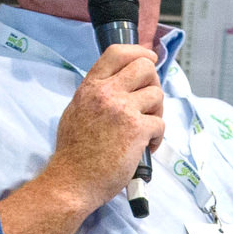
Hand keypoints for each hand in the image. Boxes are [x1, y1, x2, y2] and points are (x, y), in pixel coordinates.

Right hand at [34, 44, 164, 213]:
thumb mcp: (76, 111)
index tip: (149, 59)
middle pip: (145, 68)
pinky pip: (160, 123)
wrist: (72, 181)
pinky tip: (146, 146)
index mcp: (91, 87)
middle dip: (153, 82)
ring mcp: (123, 110)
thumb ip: (97, 94)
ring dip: (157, 112)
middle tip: (149, 101)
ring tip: (146, 128)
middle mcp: (107, 93)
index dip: (139, 52)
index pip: (118, 52)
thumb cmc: (74, 152)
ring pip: (157, 95)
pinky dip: (157, 136)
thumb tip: (118, 84)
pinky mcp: (137, 130)